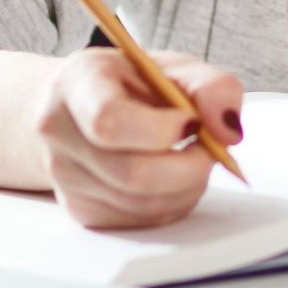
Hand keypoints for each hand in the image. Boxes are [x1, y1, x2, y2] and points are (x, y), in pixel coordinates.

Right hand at [35, 48, 244, 229]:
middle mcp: (59, 132)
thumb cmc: (129, 84)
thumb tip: (228, 130)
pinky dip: (172, 203)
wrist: (82, 106)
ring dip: (187, 187)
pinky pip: (140, 220)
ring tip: (192, 158)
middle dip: (189, 167)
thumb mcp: (172, 67)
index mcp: (77, 84)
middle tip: (208, 149)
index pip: (109, 120)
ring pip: (143, 204)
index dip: (162, 130)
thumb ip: (212, 86)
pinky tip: (173, 177)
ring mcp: (65, 177)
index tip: (190, 121)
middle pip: (132, 174)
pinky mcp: (81, 210)